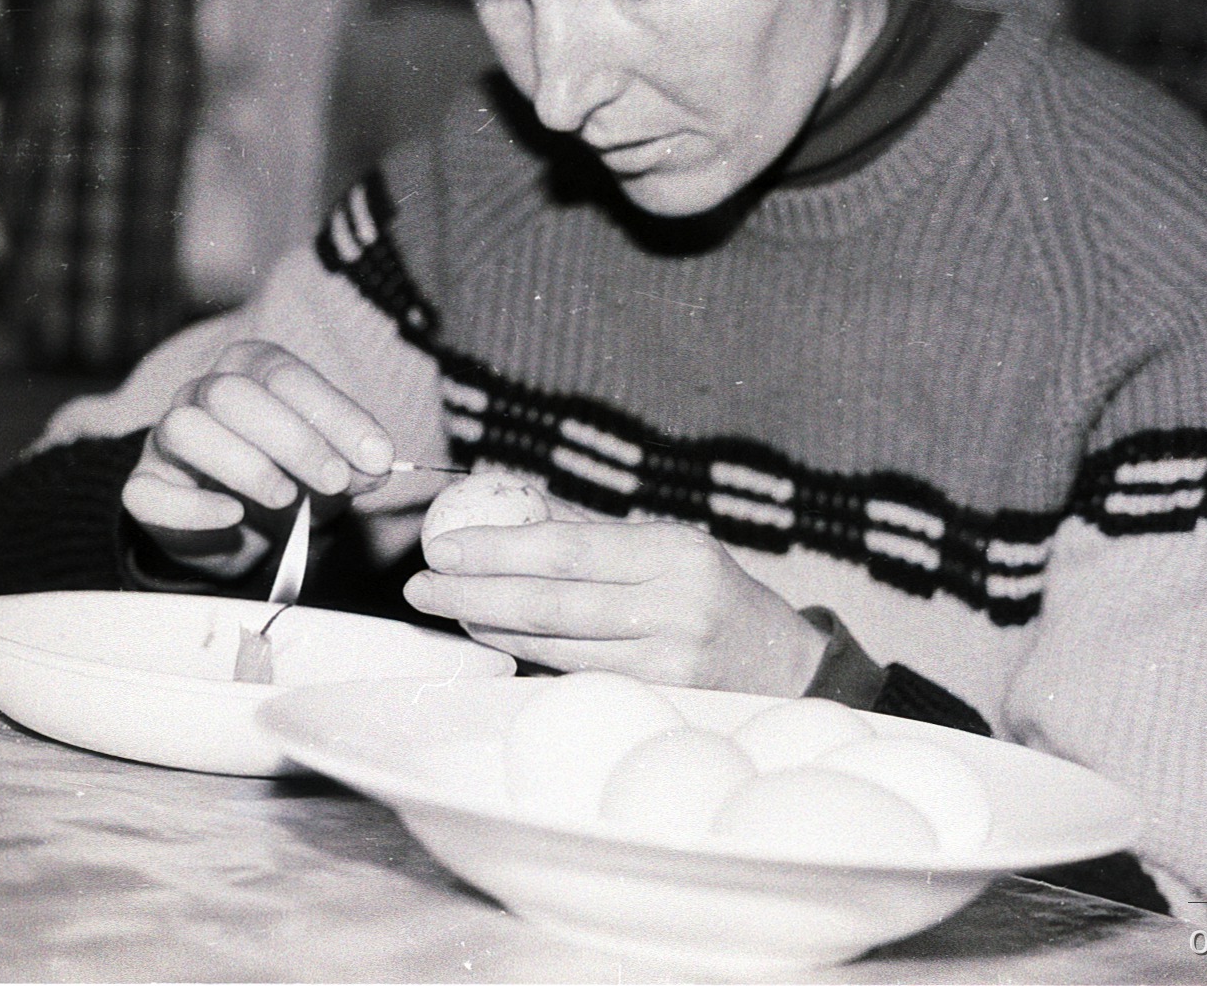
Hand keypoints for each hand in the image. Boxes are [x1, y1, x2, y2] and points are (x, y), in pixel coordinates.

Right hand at [122, 340, 396, 576]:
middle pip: (232, 393)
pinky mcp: (145, 487)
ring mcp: (166, 437)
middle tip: (335, 481)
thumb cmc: (293, 481)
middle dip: (293, 439)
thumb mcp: (334, 470)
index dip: (335, 415)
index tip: (378, 456)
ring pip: (185, 428)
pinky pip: (150, 490)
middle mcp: (203, 392)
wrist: (242, 531)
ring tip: (286, 498)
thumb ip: (355, 464)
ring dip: (244, 464)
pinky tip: (233, 517)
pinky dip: (194, 506)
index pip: (286, 375)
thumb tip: (378, 465)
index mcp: (252, 370)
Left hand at [403, 518, 830, 695]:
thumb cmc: (709, 594)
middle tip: (421, 587)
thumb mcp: (668, 547)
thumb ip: (590, 532)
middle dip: (476, 594)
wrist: (785, 667)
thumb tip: (506, 504)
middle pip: (553, 603)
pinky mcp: (661, 701)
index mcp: (674, 551)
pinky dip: (531, 659)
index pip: (568, 548)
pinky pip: (578, 677)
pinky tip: (499, 643)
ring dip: (494, 629)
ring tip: (452, 611)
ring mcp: (670, 662)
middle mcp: (676, 605)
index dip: (498, 549)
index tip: (444, 547)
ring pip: (557, 647)